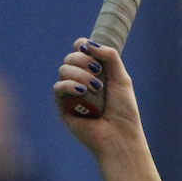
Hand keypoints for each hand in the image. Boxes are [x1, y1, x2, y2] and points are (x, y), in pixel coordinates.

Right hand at [54, 38, 145, 156]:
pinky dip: (69, 85)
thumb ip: (109, 56)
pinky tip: (82, 92)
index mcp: (95, 71)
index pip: (80, 49)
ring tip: (96, 88)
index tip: (89, 48)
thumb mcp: (122, 77)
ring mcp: (71, 93)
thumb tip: (89, 44)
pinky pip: (58, 88)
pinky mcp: (63, 106)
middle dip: (84, 61)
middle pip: (71, 57)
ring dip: (80, 74)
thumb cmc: (123, 109)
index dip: (82, 45)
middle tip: (98, 73)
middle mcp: (81, 79)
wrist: (119, 136)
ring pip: (64, 70)